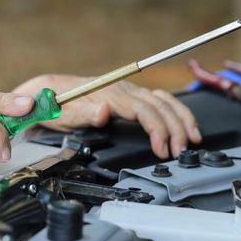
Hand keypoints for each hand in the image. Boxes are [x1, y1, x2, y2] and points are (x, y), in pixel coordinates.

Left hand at [13, 74, 201, 158]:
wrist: (46, 91)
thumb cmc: (54, 105)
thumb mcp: (62, 114)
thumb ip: (84, 114)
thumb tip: (105, 112)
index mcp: (109, 94)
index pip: (143, 110)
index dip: (157, 130)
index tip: (163, 149)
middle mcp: (122, 89)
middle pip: (158, 106)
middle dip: (175, 129)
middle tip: (181, 152)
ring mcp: (127, 90)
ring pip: (163, 100)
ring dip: (181, 118)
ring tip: (194, 138)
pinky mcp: (128, 95)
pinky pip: (158, 99)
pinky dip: (174, 110)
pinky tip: (184, 122)